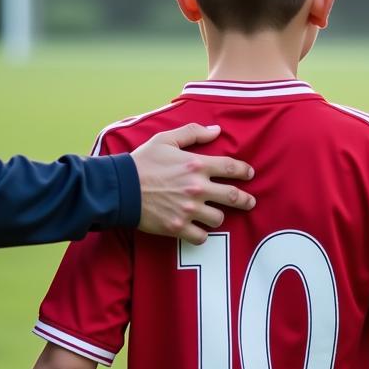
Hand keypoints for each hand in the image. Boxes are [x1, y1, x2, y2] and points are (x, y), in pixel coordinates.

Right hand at [131, 123, 255, 243]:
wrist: (119, 188)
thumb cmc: (142, 162)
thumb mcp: (166, 139)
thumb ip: (193, 133)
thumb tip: (216, 131)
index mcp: (196, 165)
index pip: (231, 167)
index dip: (244, 171)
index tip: (249, 173)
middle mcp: (197, 188)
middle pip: (233, 196)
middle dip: (246, 200)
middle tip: (250, 201)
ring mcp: (188, 210)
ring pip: (218, 218)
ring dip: (218, 216)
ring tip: (215, 214)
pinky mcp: (177, 227)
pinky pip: (201, 237)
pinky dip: (202, 234)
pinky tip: (199, 230)